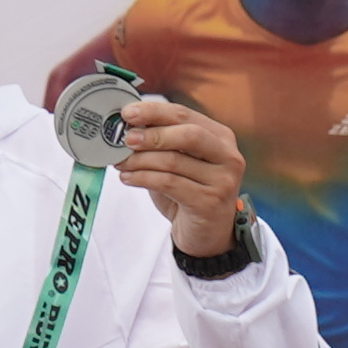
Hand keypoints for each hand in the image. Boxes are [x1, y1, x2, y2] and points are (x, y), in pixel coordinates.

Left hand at [111, 91, 250, 259]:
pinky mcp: (209, 202)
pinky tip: (128, 178)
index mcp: (220, 137)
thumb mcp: (178, 163)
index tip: (127, 113)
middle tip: (125, 138)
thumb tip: (127, 126)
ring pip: (174, 161)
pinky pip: (169, 183)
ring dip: (141, 160)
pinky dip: (143, 178)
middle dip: (152, 134)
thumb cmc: (189, 194)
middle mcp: (227, 156)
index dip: (154, 111)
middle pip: (188, 134)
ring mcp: (222, 180)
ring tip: (120, 162)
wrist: (206, 235)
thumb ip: (161, 143)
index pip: (185, 115)